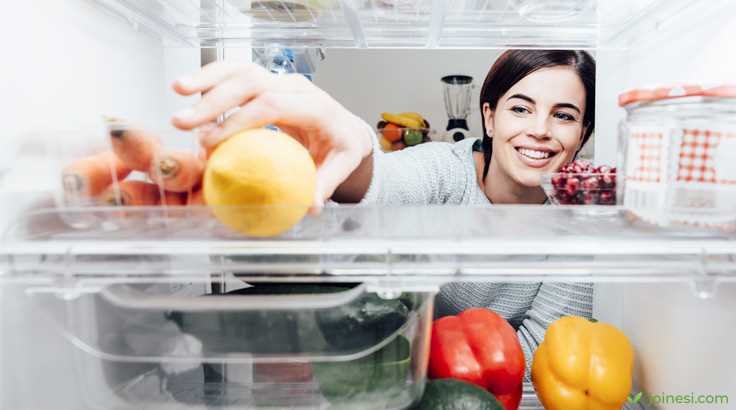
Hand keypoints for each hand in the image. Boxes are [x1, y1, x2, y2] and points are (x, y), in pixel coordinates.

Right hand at [170, 62, 373, 209]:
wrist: (346, 128)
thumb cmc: (341, 148)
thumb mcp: (341, 166)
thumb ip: (325, 184)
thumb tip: (310, 206)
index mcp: (316, 106)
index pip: (273, 105)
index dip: (239, 121)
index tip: (212, 142)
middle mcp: (296, 86)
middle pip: (252, 82)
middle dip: (214, 100)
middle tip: (184, 122)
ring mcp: (280, 80)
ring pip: (241, 69)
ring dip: (207, 78)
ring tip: (177, 90)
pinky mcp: (267, 81)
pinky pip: (236, 73)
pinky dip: (211, 78)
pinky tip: (186, 87)